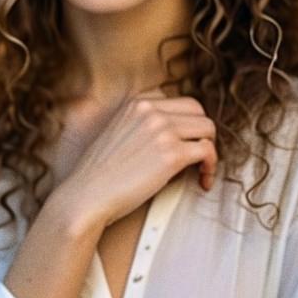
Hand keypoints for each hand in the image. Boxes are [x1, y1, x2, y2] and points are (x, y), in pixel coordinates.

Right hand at [58, 90, 217, 227]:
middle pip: (198, 111)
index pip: (178, 102)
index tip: (186, 142)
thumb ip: (143, 127)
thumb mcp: (118, 134)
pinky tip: (202, 180)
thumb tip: (175, 137)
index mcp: (136, 103)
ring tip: (202, 170)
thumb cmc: (100, 175)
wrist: (86, 195)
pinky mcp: (172, 154)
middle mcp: (150, 111)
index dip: (187, 124)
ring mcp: (162, 130)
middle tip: (198, 155)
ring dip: (210, 150)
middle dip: (202, 133)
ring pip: (207, 128)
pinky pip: (208, 151)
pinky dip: (211, 166)